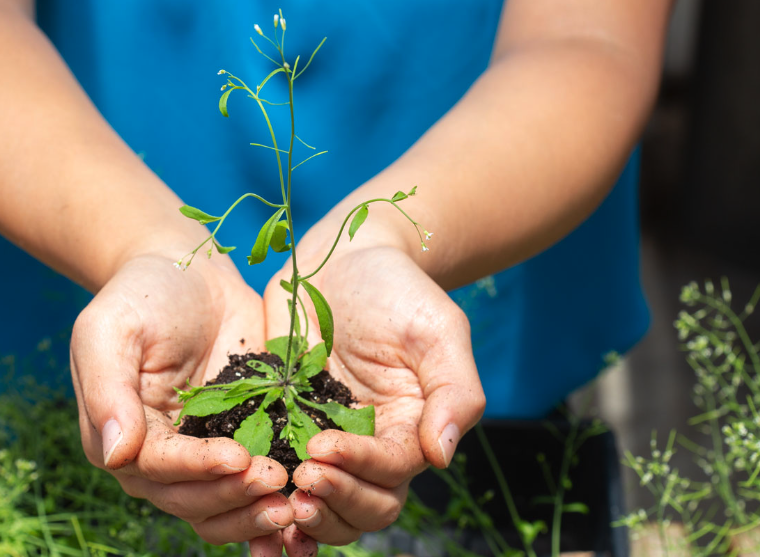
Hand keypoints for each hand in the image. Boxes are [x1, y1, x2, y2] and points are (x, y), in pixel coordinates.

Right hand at [70, 253, 294, 550]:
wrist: (191, 272)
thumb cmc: (143, 295)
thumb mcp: (111, 331)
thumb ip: (106, 391)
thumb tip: (116, 454)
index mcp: (126, 436)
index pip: (160, 469)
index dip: (198, 469)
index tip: (238, 458)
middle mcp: (164, 456)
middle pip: (195, 498)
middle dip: (235, 495)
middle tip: (277, 483)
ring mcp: (207, 448)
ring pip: (226, 501)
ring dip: (256, 510)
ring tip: (294, 503)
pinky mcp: (246, 433)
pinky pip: (258, 473)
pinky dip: (278, 492)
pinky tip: (310, 491)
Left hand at [263, 239, 485, 549]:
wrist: (346, 257)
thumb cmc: (399, 290)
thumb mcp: (440, 330)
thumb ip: (455, 392)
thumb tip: (442, 457)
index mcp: (410, 427)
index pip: (391, 472)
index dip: (360, 469)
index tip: (324, 445)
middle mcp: (370, 442)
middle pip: (364, 505)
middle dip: (334, 501)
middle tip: (301, 478)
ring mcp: (325, 436)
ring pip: (324, 505)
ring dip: (306, 517)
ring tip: (278, 500)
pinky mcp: (284, 422)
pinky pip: (279, 474)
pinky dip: (269, 502)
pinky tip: (249, 505)